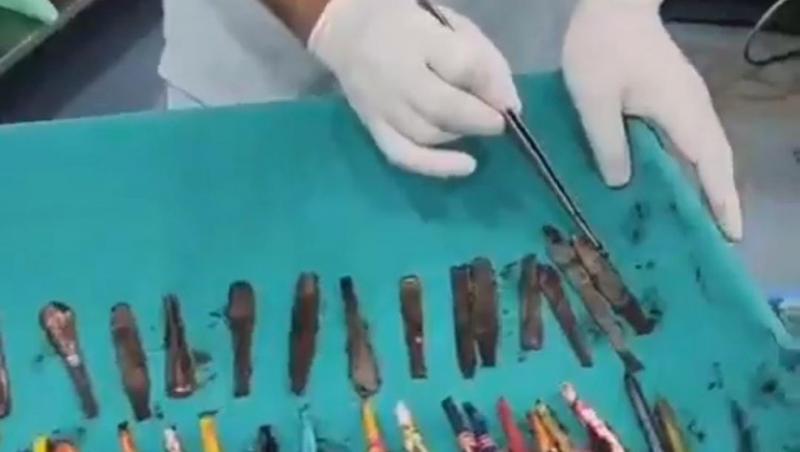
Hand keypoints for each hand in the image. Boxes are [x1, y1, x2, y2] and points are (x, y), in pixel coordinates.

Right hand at [309, 0, 519, 176]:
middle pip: (443, 106)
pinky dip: (436, 166)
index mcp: (417, 36)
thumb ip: (481, 59)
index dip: (493, 88)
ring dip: (461, 134)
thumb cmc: (408, 23)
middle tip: (498, 121)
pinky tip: (465, 165)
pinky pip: (403, 155)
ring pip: (428, 133)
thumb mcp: (449, 24)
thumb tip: (510, 104)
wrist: (346, 28)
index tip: (511, 103)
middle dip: (480, 118)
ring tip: (473, 125)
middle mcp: (396, 73)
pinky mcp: (372, 126)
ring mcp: (381, 104)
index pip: (461, 65)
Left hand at [562, 0, 742, 239]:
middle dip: (720, 199)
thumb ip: (607, 143)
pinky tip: (671, 181)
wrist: (612, 3)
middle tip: (719, 238)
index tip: (730, 234)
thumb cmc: (602, 48)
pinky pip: (690, 138)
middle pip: (716, 160)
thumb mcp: (594, 99)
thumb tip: (621, 185)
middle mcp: (693, 108)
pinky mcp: (673, 95)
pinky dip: (690, 165)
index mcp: (680, 111)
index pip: (708, 164)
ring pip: (705, 149)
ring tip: (698, 220)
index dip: (719, 200)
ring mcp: (686, 100)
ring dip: (707, 183)